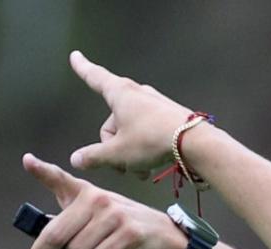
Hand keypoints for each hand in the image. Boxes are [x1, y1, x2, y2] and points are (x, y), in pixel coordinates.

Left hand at [21, 154, 187, 248]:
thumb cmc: (119, 226)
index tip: (27, 161)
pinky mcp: (128, 233)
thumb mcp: (93, 215)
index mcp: (86, 193)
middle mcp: (98, 199)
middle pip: (57, 233)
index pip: (60, 178)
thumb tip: (40, 237)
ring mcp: (114, 215)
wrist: (161, 235)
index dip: (41, 170)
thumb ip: (67, 219)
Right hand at [68, 51, 195, 177]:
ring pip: (129, 131)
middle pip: (112, 122)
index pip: (94, 78)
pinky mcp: (167, 115)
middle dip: (112, 147)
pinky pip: (146, 132)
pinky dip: (144, 150)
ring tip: (141, 171)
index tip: (75, 55)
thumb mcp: (117, 153)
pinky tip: (151, 167)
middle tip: (122, 167)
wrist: (195, 143)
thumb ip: (94, 156)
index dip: (82, 68)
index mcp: (120, 93)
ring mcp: (154, 103)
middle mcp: (137, 93)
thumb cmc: (152, 142)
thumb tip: (76, 159)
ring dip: (129, 153)